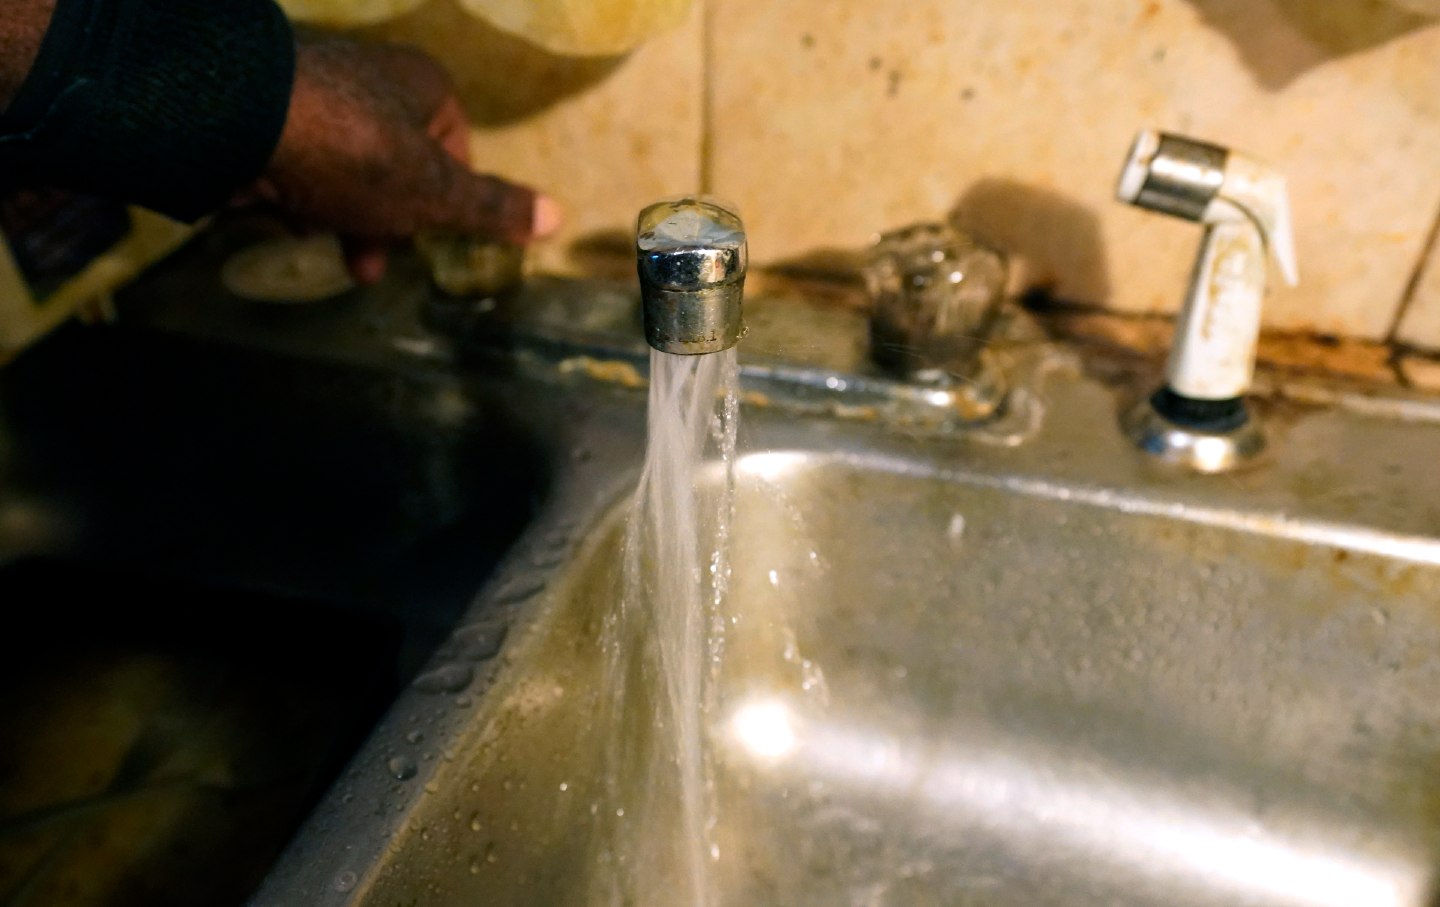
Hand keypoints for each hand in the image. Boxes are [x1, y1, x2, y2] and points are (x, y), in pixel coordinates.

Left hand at [244, 34, 559, 282]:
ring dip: (341, 216)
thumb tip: (558, 217)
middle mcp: (373, 77)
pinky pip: (301, 165)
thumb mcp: (435, 192)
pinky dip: (299, 195)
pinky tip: (284, 215)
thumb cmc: (356, 154)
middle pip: (399, 166)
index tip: (426, 239)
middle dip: (386, 223)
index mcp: (423, 84)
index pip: (455, 149)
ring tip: (322, 241)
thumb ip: (492, 208)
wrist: (238, 121)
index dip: (445, 202)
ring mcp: (317, 93)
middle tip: (368, 266)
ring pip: (347, 171)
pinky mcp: (269, 114)